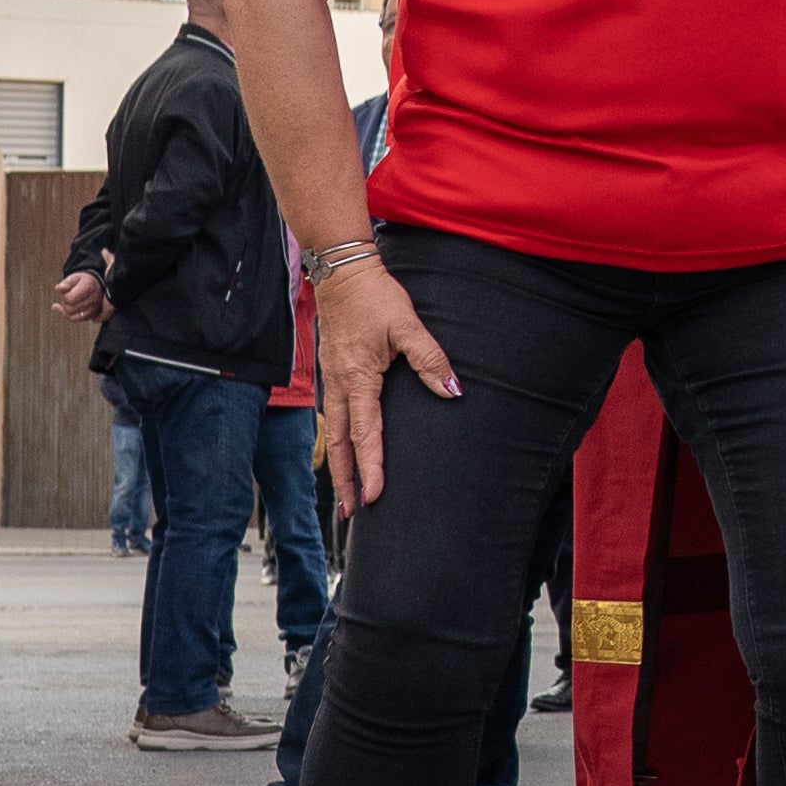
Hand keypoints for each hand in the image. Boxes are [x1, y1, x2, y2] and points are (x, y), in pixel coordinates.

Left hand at [50, 269, 106, 322]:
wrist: (96, 285)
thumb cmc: (83, 281)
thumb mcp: (75, 277)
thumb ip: (66, 283)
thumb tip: (57, 288)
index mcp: (88, 288)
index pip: (70, 299)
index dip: (64, 296)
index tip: (65, 291)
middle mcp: (93, 300)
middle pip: (71, 309)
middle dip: (65, 303)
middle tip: (66, 295)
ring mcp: (93, 309)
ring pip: (73, 317)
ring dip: (66, 310)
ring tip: (66, 302)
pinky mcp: (92, 315)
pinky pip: (77, 319)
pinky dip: (69, 316)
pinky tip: (64, 310)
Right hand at [314, 256, 459, 519]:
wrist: (342, 272)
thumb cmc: (374, 298)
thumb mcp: (407, 326)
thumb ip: (430, 360)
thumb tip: (453, 391)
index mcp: (358, 380)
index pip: (365, 435)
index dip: (371, 468)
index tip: (374, 497)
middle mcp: (339, 386)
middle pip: (339, 444)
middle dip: (345, 481)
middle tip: (352, 513)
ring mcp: (332, 380)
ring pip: (332, 432)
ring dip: (339, 463)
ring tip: (347, 492)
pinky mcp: (332, 372)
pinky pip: (332, 415)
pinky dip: (337, 439)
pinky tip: (344, 448)